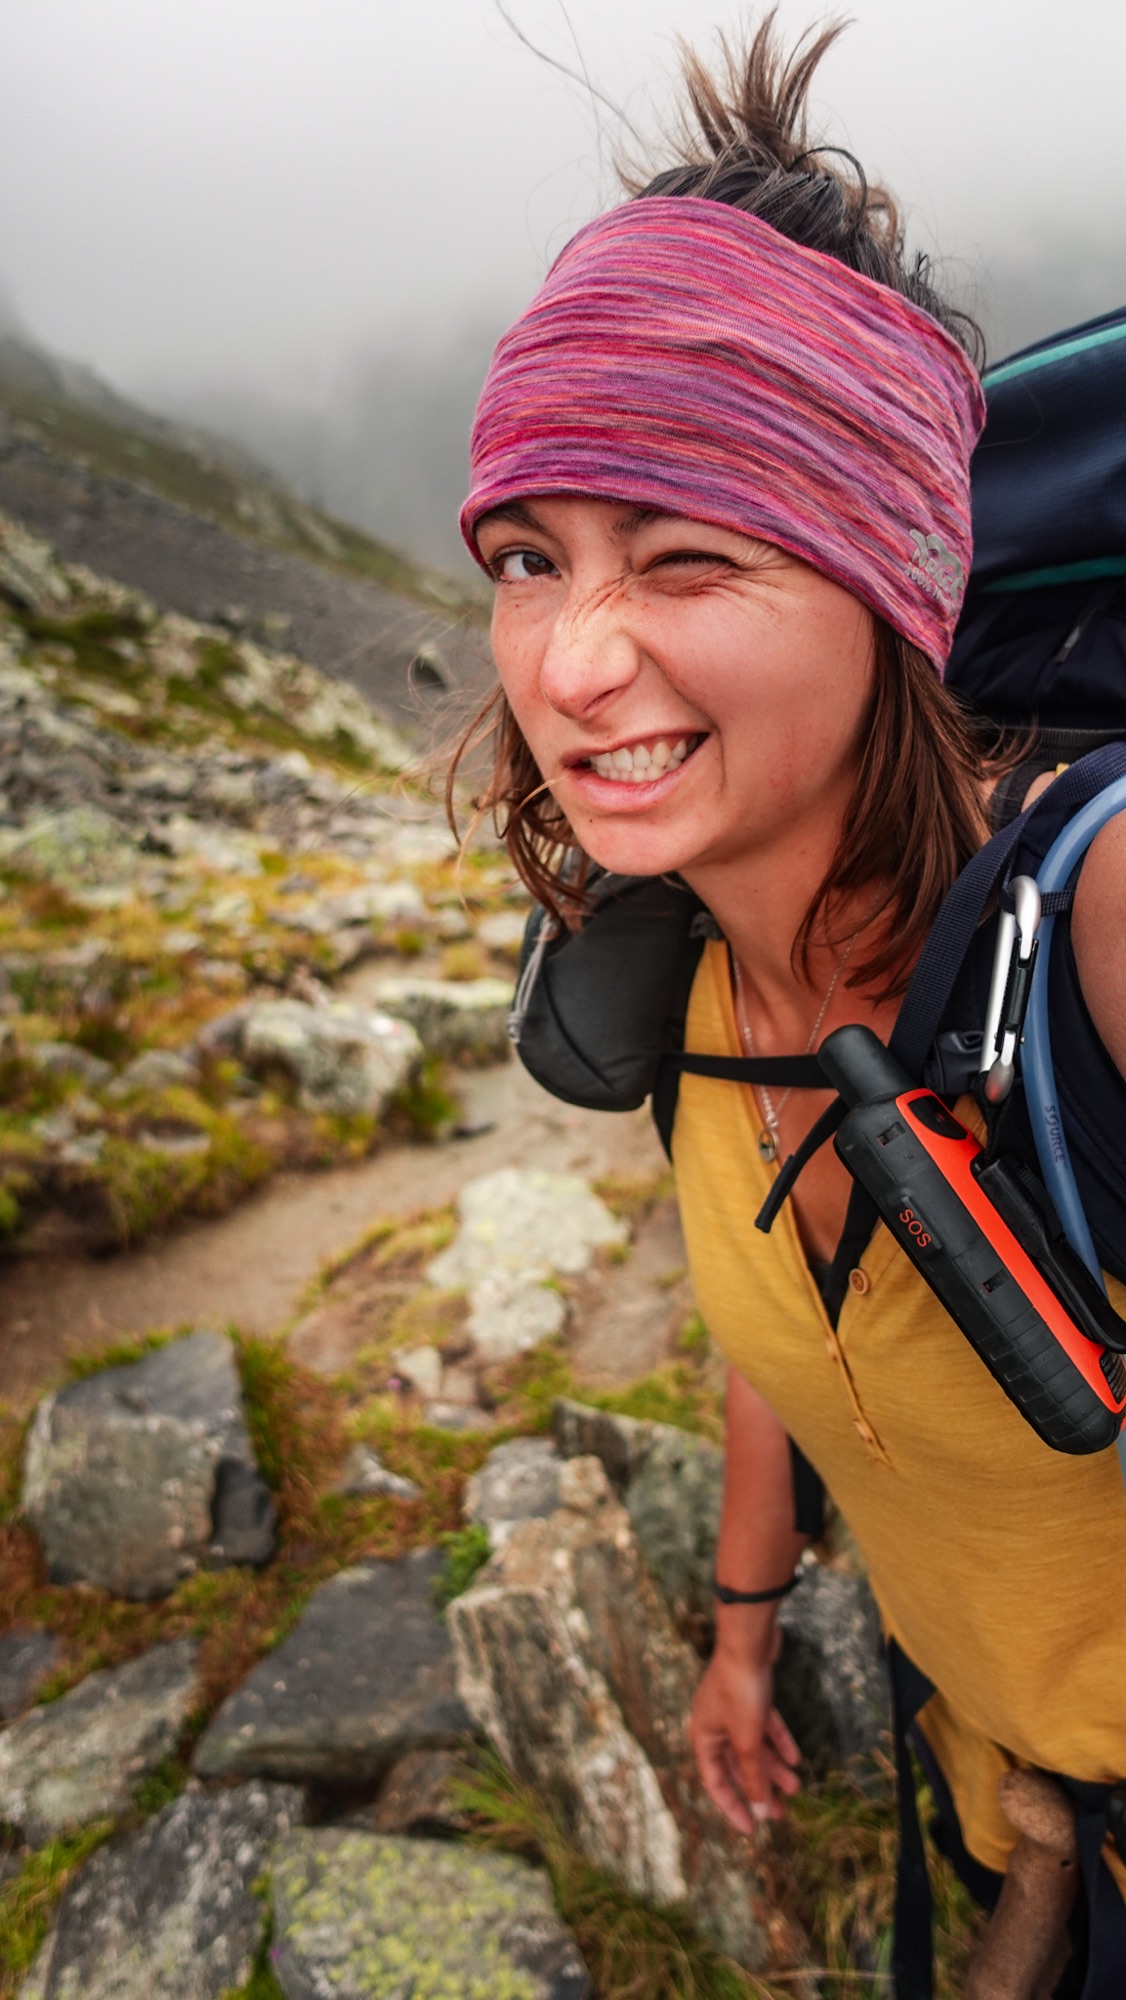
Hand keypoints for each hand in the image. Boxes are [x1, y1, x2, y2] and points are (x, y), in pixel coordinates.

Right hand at [689, 1642, 800, 1833]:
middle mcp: (714, 1725)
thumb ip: (753, 1775)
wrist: (749, 1641)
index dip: (733, 1807)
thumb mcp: (747, 1739)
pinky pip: (764, 1727)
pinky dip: (778, 1742)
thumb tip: (760, 1809)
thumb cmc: (740, 1690)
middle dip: (759, 1789)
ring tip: (796, 1788)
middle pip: (737, 1766)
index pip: (715, 1782)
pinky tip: (795, 1759)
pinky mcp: (751, 1696)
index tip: (751, 1830)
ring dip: (773, 1768)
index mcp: (703, 1737)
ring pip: (754, 1747)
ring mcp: (732, 1709)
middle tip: (780, 1813)